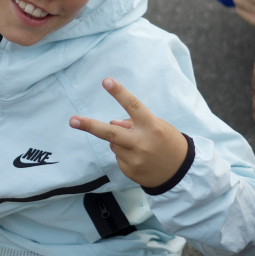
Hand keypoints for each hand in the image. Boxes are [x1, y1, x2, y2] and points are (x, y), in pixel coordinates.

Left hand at [69, 78, 190, 190]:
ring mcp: (135, 159)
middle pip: (110, 133)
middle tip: (72, 121)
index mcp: (152, 127)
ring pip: (113, 144)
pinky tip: (140, 159)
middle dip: (89, 126)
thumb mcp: (158, 127)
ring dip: (119, 141)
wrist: (181, 173)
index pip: (133, 106)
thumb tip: (112, 123)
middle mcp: (141, 143)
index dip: (119, 93)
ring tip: (139, 147)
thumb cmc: (169, 143)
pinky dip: (124, 155)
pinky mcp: (130, 171)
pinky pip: (118, 157)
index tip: (106, 81)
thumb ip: (134, 123)